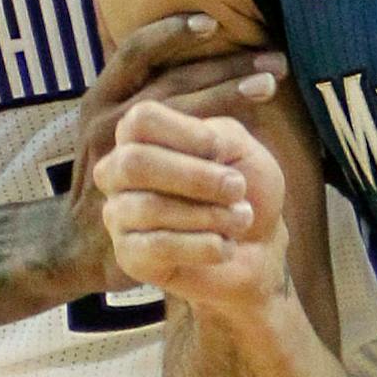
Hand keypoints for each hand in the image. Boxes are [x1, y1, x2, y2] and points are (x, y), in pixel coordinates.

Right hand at [71, 14, 286, 285]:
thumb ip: (167, 102)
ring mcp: (109, 179)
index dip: (170, 35)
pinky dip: (208, 206)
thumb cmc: (129, 175)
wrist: (84, 248)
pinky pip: (169, 215)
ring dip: (221, 137)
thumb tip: (222, 61)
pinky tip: (248, 201)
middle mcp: (103, 132)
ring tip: (266, 119)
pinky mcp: (122, 227)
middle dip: (225, 76)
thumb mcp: (135, 130)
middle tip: (274, 68)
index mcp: (105, 102)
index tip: (215, 23)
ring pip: (164, 148)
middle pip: (165, 93)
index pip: (135, 55)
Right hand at [93, 100, 289, 321]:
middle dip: (196, 177)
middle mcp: (118, 173)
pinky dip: (204, 245)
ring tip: (240, 219)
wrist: (258, 244)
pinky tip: (225, 246)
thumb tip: (201, 153)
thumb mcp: (240, 148)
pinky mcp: (129, 256)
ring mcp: (119, 216)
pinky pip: (159, 247)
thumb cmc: (242, 188)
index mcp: (140, 137)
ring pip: (151, 207)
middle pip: (135, 163)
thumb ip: (217, 137)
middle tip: (237, 188)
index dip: (188, 134)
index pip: (141, 120)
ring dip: (211, 214)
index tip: (219, 150)